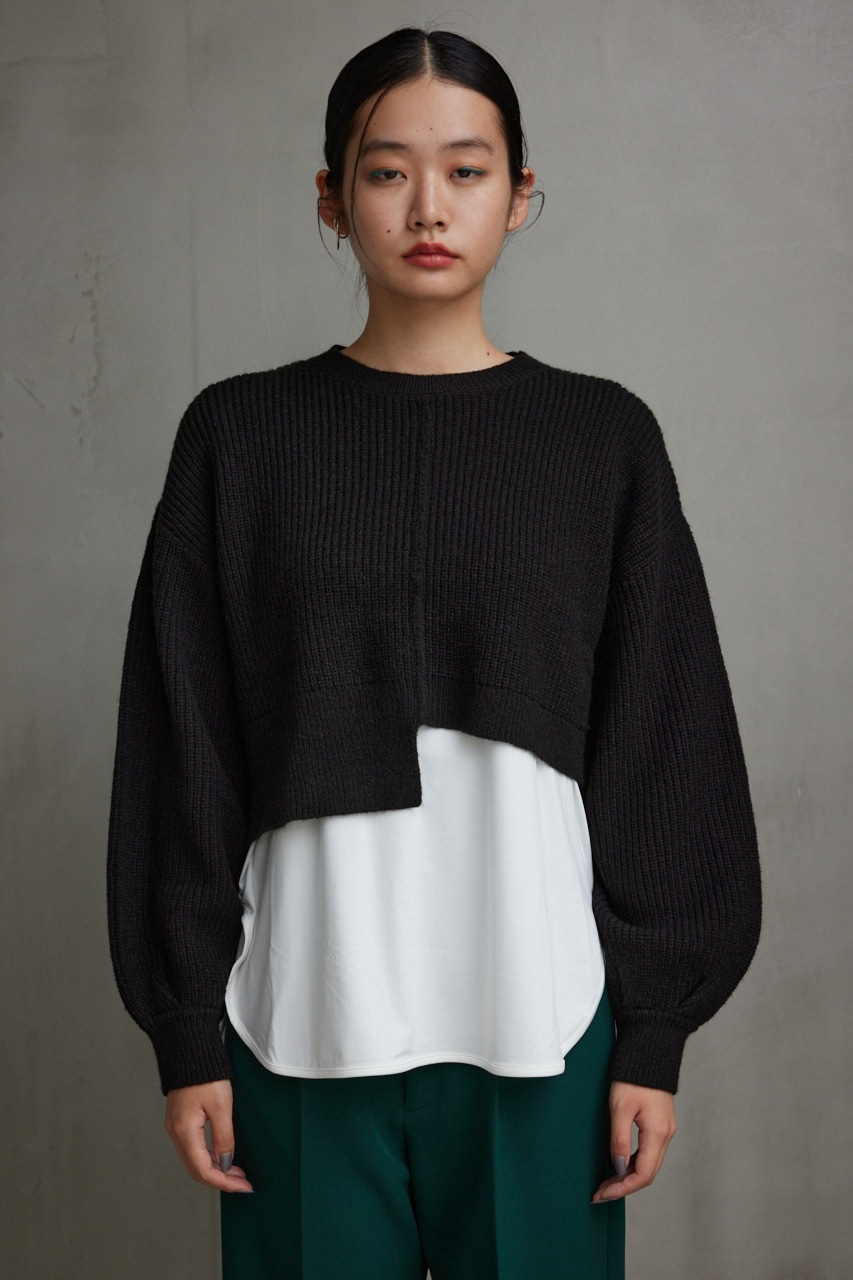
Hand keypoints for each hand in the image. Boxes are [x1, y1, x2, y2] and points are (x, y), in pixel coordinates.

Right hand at [165, 1079, 252, 1192]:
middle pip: (196, 1169)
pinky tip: (222, 1156)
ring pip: (193, 1161)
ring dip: (214, 1170)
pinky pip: (191, 1149)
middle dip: (220, 1179)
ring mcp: (175, 1127)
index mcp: (184, 1131)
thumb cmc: (206, 1074)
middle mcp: (176, 1133)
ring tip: (236, 1172)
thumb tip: (227, 1163)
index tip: (243, 1186)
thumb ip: (224, 1137)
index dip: (224, 1182)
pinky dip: (207, 1158)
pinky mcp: (179, 1121)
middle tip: (242, 1183)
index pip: (203, 1169)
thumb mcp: (221, 1106)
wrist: (190, 1051)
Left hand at [591, 1081, 675, 1202]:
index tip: (602, 1194)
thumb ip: (619, 1140)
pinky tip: (619, 1165)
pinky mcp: (660, 1125)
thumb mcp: (620, 1108)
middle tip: (600, 1194)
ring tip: (606, 1183)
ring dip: (627, 1177)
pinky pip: (649, 1153)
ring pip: (648, 1165)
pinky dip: (633, 1163)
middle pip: (647, 1174)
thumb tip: (619, 1168)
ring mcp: (665, 1130)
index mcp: (657, 1133)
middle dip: (623, 1187)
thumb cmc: (633, 1077)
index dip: (622, 1188)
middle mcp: (665, 1135)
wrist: (648, 1054)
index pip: (642, 1174)